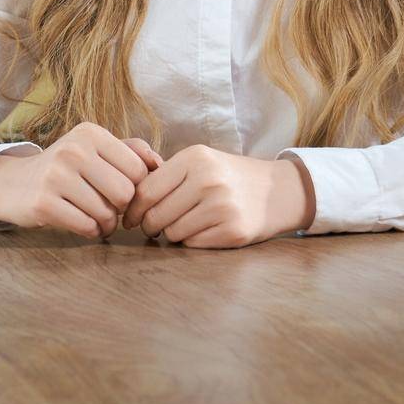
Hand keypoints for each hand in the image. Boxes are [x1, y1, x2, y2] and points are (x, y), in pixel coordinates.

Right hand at [0, 122, 163, 237]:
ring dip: (107, 224)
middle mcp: (74, 150)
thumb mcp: (94, 150)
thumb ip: (131, 151)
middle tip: (111, 210)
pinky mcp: (43, 202)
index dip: (137, 189)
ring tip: (97, 220)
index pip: (139, 170)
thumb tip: (161, 164)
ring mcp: (56, 176)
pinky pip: (86, 227)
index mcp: (91, 133)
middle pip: (125, 193)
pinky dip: (91, 232)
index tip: (123, 195)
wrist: (13, 184)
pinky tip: (84, 226)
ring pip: (107, 213)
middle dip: (123, 210)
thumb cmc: (64, 169)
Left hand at [122, 146, 314, 248]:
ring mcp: (223, 207)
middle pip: (157, 215)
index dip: (133, 209)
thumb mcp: (200, 162)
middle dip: (149, 225)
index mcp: (195, 158)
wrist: (277, 191)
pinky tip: (202, 230)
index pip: (147, 190)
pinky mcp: (234, 231)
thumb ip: (166, 175)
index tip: (129, 218)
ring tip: (183, 223)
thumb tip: (126, 199)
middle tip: (151, 227)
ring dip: (171, 233)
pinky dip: (191, 241)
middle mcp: (209, 180)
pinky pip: (193, 244)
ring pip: (173, 233)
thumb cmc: (227, 177)